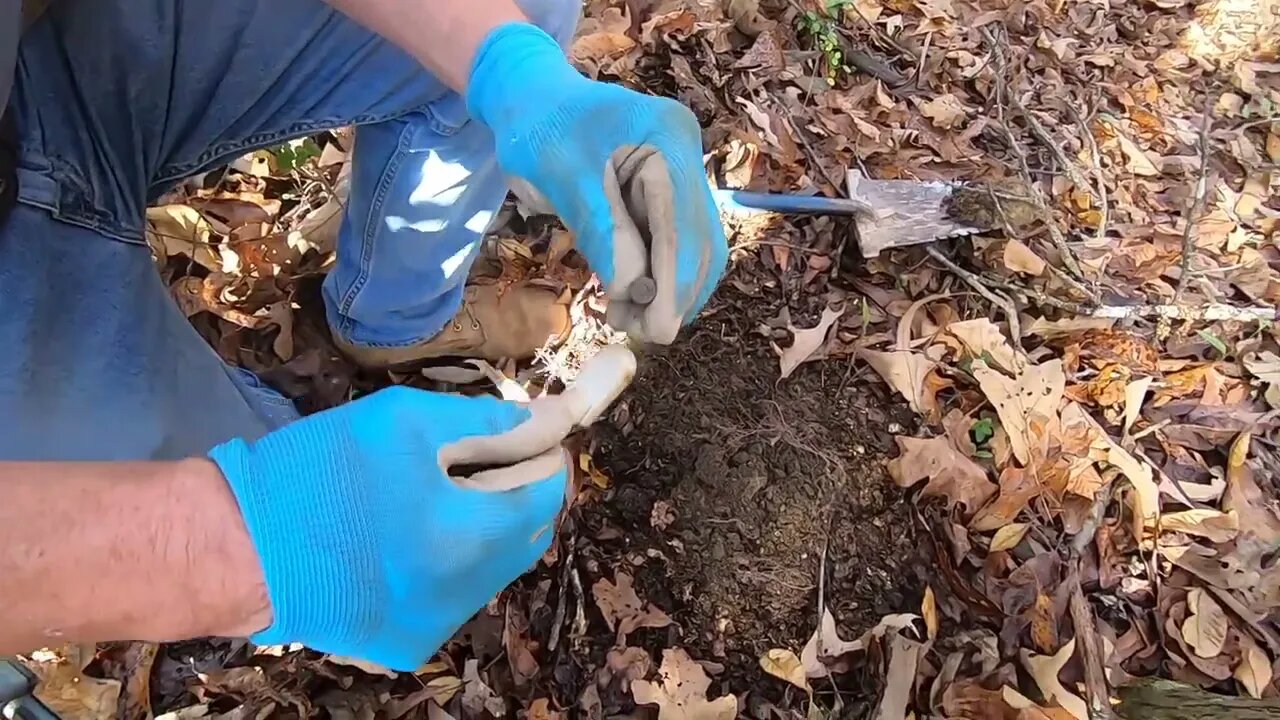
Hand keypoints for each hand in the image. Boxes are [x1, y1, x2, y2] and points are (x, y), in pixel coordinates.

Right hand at [209, 387, 566, 670]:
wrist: (236, 548)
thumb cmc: (318, 471)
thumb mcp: (404, 422)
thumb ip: (485, 423)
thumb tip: (547, 420)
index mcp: (465, 534)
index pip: (547, 494)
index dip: (547, 457)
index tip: (536, 431)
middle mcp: (461, 593)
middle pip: (528, 537)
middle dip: (521, 492)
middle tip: (490, 455)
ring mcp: (436, 627)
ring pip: (494, 570)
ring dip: (489, 529)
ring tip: (442, 493)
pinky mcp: (408, 646)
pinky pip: (456, 597)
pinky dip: (454, 563)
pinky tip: (412, 536)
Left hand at [467, 24, 727, 344]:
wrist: (532, 100)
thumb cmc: (539, 130)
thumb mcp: (562, 180)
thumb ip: (602, 233)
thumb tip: (634, 295)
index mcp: (667, 139)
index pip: (683, 224)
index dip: (675, 283)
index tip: (660, 332)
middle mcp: (687, 156)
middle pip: (702, 240)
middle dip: (677, 293)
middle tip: (643, 334)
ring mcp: (682, 175)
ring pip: (696, 248)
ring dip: (671, 291)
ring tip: (631, 321)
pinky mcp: (670, 194)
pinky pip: (676, 244)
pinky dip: (660, 277)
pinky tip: (633, 301)